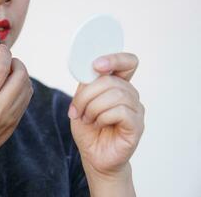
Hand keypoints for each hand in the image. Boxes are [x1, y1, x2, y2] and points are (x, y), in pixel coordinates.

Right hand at [0, 45, 33, 162]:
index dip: (3, 53)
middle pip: (20, 75)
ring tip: (8, 72)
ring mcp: (11, 116)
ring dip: (20, 72)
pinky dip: (23, 84)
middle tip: (6, 60)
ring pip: (27, 85)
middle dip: (15, 62)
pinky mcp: (17, 119)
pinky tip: (12, 84)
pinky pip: (28, 95)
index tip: (1, 48)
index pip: (0, 69)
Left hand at [68, 53, 144, 177]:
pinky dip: (103, 117)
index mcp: (118, 86)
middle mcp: (130, 95)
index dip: (114, 58)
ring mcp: (136, 110)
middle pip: (111, 81)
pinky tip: (99, 124)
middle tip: (77, 110)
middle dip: (87, 95)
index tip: (96, 65)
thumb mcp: (81, 103)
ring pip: (115, 95)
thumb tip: (91, 70)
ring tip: (88, 119)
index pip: (128, 63)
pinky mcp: (136, 125)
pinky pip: (120, 111)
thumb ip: (87, 85)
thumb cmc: (88, 129)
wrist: (93, 155)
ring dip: (93, 108)